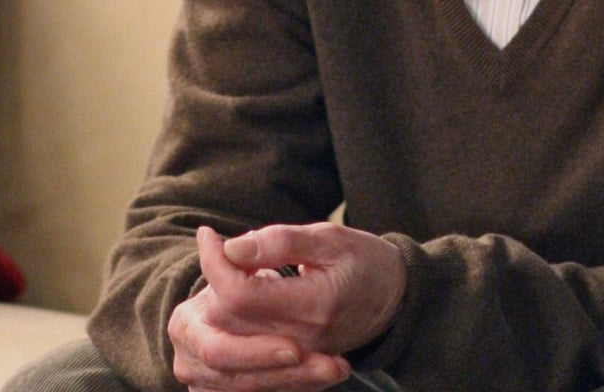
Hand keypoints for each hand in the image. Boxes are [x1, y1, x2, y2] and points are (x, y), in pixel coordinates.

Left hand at [167, 223, 406, 390]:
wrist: (395, 299)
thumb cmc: (364, 261)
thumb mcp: (330, 238)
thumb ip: (281, 243)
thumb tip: (232, 248)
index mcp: (313, 306)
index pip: (240, 295)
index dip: (214, 262)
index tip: (209, 234)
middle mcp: (302, 341)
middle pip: (227, 323)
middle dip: (214, 283)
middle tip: (226, 252)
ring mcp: (295, 359)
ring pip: (228, 344)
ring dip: (218, 307)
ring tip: (235, 274)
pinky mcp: (291, 367)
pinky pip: (242, 360)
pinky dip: (230, 330)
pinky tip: (238, 301)